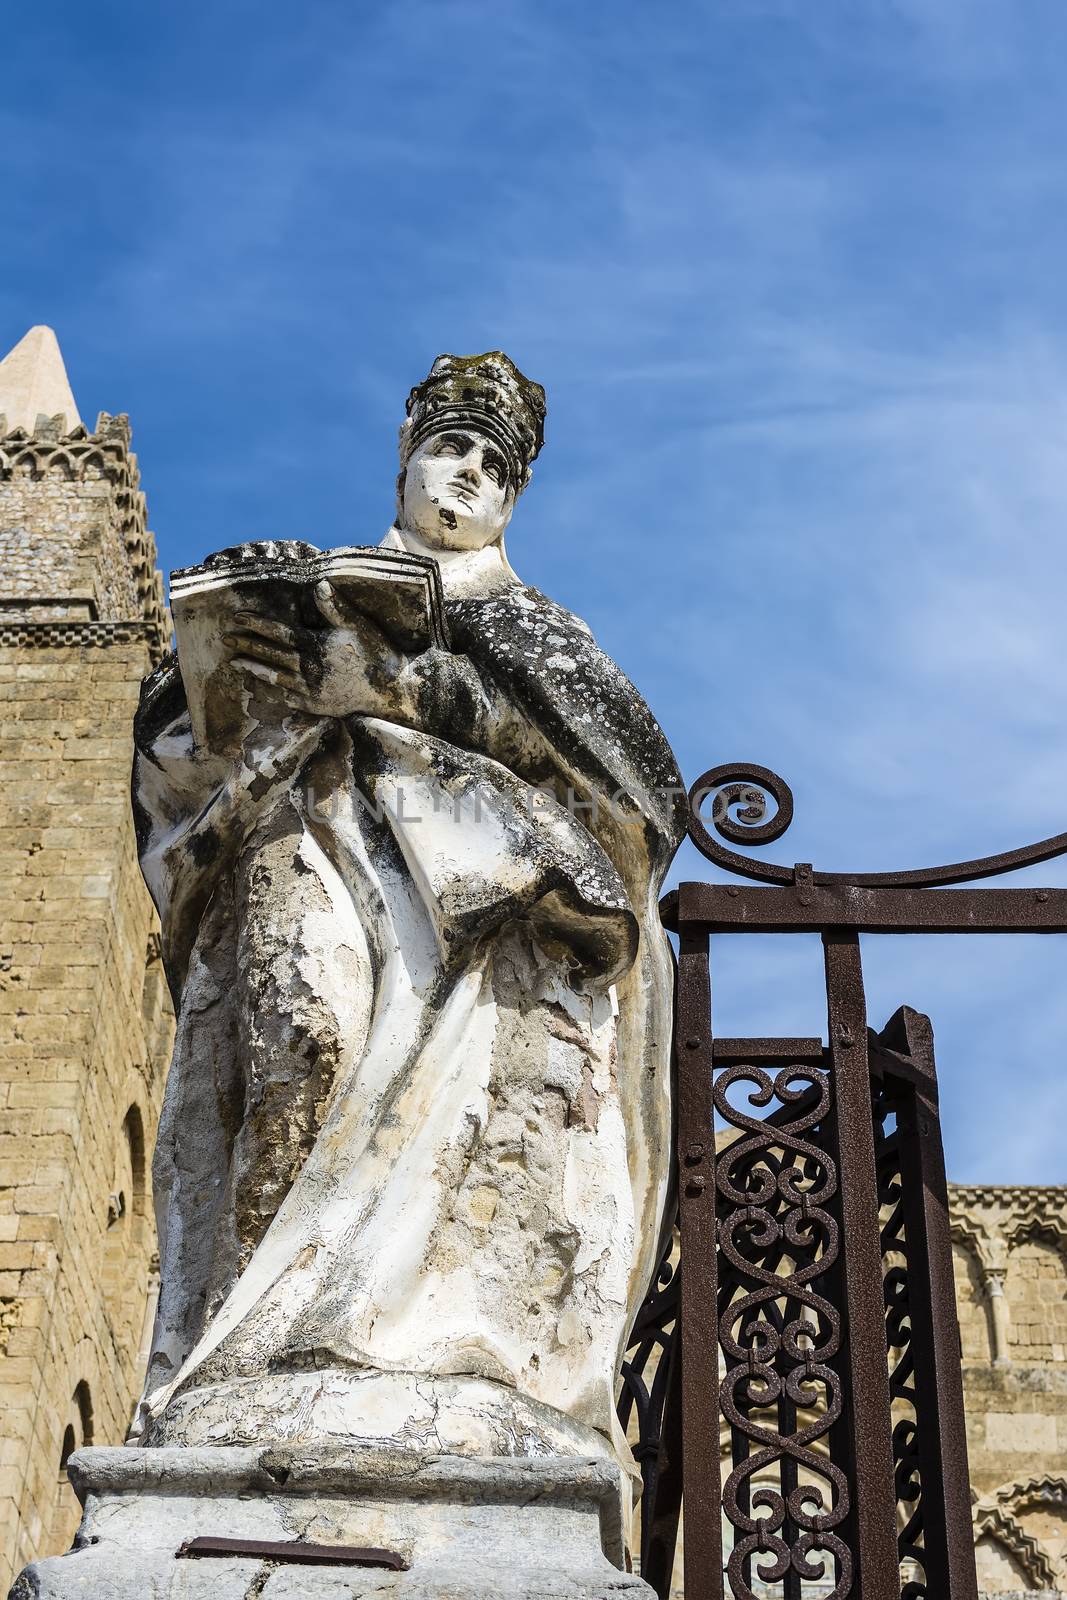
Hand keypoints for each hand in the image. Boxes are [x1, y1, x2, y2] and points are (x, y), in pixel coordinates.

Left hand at [223, 581, 407, 719]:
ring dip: (252, 669)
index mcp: (316, 645)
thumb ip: (335, 607)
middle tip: (226, 638)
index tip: (238, 617)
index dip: (257, 624)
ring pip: (273, 677)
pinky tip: (256, 687)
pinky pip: (285, 697)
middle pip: (270, 654)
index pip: (279, 632)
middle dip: (246, 645)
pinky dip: (268, 691)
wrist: (389, 689)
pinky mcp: (314, 705)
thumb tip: (317, 585)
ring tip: (234, 663)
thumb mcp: (357, 625)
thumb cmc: (375, 653)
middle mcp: (308, 667)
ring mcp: (309, 688)